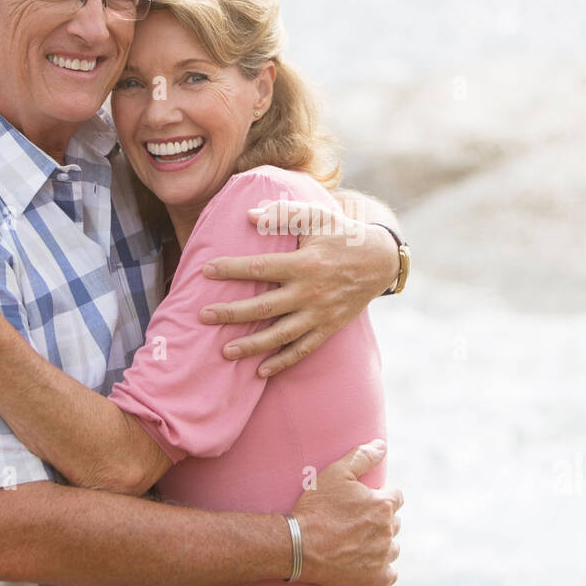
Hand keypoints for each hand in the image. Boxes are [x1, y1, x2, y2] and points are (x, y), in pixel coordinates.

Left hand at [199, 201, 399, 377]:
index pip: (260, 268)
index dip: (231, 269)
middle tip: (204, 316)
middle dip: (232, 313)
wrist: (381, 261)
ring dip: (252, 346)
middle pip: (264, 307)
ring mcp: (320, 314)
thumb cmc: (343, 235)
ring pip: (281, 335)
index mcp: (305, 263)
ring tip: (225, 352)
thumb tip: (248, 215)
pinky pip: (303, 349)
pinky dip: (282, 362)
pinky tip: (260, 371)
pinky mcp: (328, 328)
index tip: (206, 271)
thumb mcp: (317, 216)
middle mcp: (311, 292)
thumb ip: (283, 214)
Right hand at [293, 440, 401, 585]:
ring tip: (358, 542)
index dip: (380, 497)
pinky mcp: (376, 577)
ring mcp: (383, 555)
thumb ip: (362, 457)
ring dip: (381, 544)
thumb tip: (382, 446)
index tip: (364, 503)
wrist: (299, 546)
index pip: (396, 497)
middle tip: (356, 522)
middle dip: (381, 520)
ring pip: (393, 547)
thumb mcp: (335, 473)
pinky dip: (381, 569)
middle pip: (395, 522)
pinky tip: (365, 563)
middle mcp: (388, 530)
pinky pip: (390, 573)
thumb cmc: (316, 508)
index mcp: (383, 504)